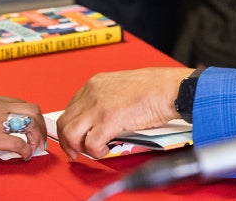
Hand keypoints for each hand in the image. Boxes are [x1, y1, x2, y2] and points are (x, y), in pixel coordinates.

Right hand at [0, 94, 45, 165]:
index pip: (19, 103)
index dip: (29, 116)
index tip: (31, 127)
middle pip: (31, 109)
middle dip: (40, 123)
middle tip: (40, 138)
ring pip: (30, 123)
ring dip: (37, 136)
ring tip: (35, 147)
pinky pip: (19, 143)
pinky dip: (26, 150)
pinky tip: (24, 156)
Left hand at [56, 67, 190, 159]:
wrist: (169, 88)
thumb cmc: (154, 87)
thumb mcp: (121, 86)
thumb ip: (106, 99)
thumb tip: (101, 120)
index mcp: (95, 83)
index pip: (71, 108)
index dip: (72, 126)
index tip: (76, 137)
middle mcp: (92, 93)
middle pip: (65, 121)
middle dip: (67, 141)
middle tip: (75, 151)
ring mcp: (98, 106)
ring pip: (71, 133)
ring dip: (78, 147)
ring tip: (90, 153)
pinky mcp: (109, 120)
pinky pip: (90, 144)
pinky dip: (96, 152)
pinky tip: (105, 151)